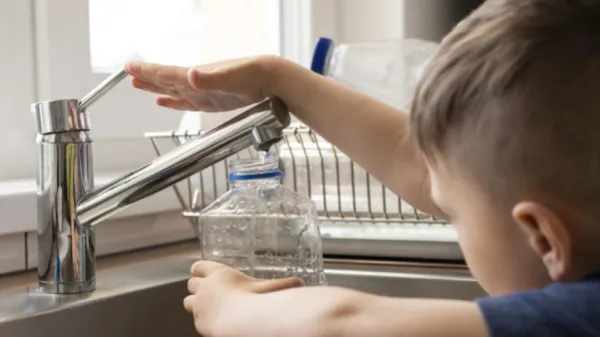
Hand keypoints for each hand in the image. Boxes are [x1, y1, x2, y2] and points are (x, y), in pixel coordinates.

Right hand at [125, 56, 281, 111]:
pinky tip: (164, 101)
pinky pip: (186, 102)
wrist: (269, 80)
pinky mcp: (210, 102)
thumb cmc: (251, 75)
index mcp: (196, 76)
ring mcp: (202, 92)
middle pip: (164, 80)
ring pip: (172, 90)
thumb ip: (209, 79)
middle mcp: (195, 83)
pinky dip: (173, 102)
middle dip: (146, 78)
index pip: (165, 73)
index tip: (129, 68)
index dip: (147, 72)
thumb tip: (190, 75)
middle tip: (128, 74)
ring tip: (139, 85)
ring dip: (155, 88)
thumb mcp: (229, 77)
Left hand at [184, 261, 303, 335]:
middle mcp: (205, 288)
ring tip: (209, 307)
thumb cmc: (256, 302)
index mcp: (219, 274)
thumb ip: (285, 284)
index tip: (206, 273)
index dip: (202, 269)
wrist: (240, 324)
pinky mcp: (198, 324)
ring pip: (188, 302)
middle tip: (209, 292)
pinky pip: (196, 320)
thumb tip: (301, 283)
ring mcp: (199, 307)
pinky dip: (203, 320)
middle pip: (190, 283)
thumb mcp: (272, 288)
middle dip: (198, 287)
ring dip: (196, 303)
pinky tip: (215, 322)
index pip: (199, 266)